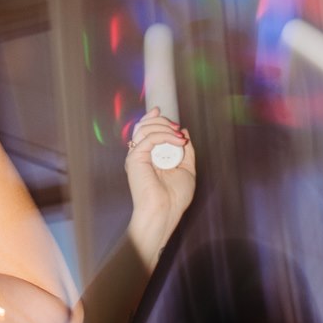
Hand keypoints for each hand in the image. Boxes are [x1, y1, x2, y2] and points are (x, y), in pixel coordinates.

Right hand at [125, 110, 195, 255]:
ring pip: (144, 128)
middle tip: (176, 128)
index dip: (151, 118)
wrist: (165, 211)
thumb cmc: (174, 197)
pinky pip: (148, 138)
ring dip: (164, 127)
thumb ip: (186, 151)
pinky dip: (165, 135)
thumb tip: (184, 131)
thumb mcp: (186, 169)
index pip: (144, 131)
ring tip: (179, 136)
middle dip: (161, 121)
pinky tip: (178, 141)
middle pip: (143, 126)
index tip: (159, 111)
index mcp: (148, 157)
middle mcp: (139, 155)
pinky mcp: (135, 158)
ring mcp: (136, 156)